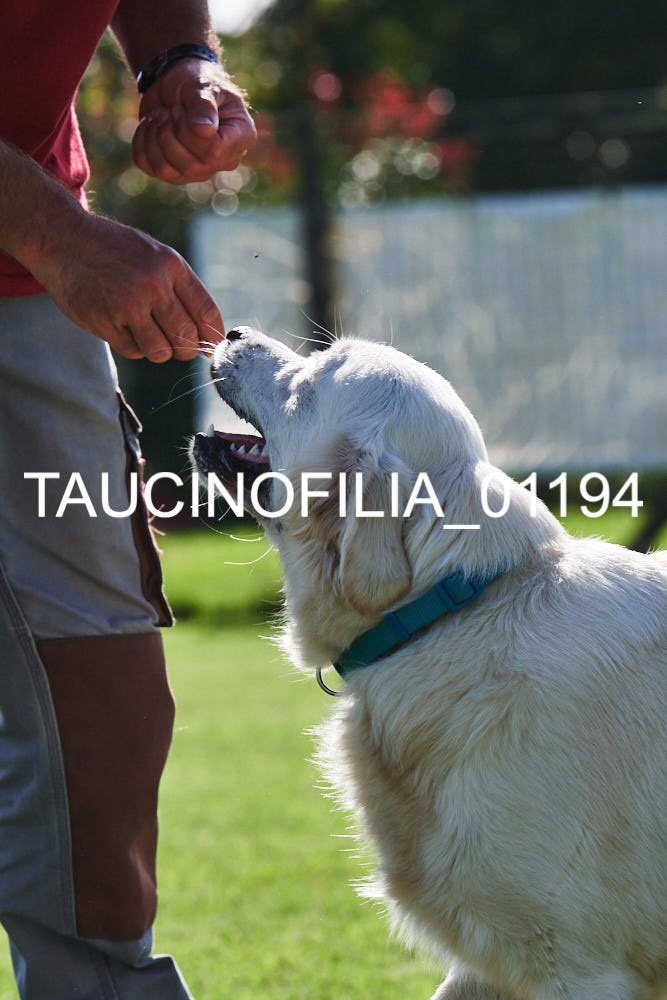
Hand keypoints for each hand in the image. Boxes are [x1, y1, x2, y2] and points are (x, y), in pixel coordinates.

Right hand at [30, 211, 224, 361]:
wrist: (63, 239)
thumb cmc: (114, 251)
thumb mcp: (154, 255)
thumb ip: (180, 288)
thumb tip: (208, 332)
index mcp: (171, 265)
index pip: (206, 313)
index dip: (212, 337)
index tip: (210, 348)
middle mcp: (153, 284)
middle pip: (187, 338)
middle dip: (186, 349)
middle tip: (178, 346)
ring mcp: (128, 304)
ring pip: (161, 351)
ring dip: (158, 351)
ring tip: (147, 334)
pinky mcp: (104, 321)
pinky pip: (133, 351)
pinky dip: (133, 346)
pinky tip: (122, 327)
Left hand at [133, 58, 256, 183]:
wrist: (177, 82)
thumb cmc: (197, 80)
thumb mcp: (202, 85)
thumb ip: (204, 105)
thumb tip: (204, 131)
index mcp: (240, 138)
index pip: (213, 152)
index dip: (189, 130)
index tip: (183, 108)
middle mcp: (223, 161)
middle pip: (189, 166)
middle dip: (169, 131)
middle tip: (171, 108)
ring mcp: (198, 171)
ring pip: (165, 169)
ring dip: (153, 135)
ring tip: (160, 114)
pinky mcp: (172, 172)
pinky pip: (147, 165)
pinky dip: (140, 140)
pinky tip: (149, 124)